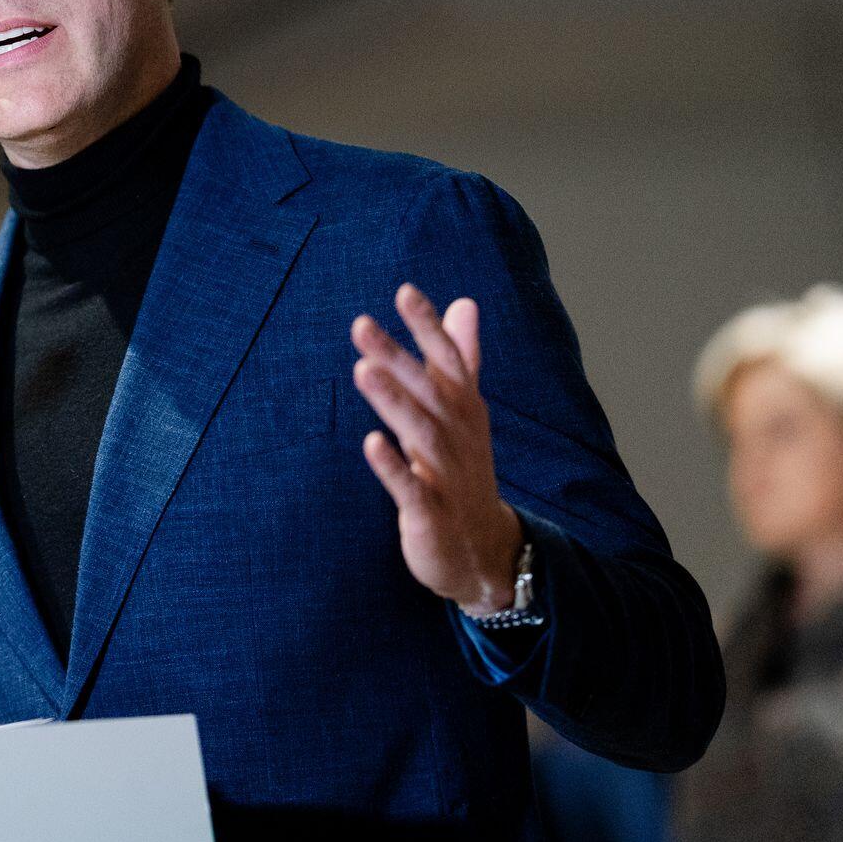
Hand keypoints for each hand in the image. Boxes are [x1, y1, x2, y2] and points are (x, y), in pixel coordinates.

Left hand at [350, 284, 522, 614]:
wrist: (482, 550)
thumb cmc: (462, 470)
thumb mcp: (464, 412)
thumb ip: (461, 358)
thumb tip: (464, 302)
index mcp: (465, 410)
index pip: (450, 361)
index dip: (429, 328)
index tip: (404, 291)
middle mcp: (459, 437)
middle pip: (429, 392)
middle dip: (397, 358)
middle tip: (360, 326)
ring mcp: (447, 475)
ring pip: (422, 434)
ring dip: (393, 403)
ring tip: (362, 369)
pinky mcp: (430, 513)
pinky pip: (411, 488)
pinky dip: (393, 466)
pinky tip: (370, 442)